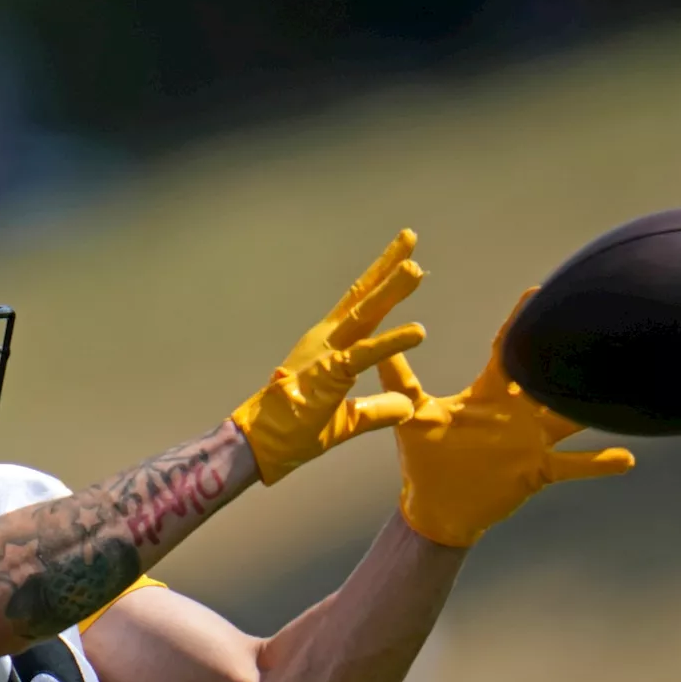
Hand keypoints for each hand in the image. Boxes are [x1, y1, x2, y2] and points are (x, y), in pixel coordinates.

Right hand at [232, 229, 426, 484]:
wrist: (260, 444)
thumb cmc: (293, 430)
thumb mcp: (347, 422)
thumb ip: (377, 410)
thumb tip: (407, 407)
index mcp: (328, 346)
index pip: (361, 307)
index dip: (382, 281)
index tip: (405, 259)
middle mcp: (326, 341)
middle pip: (363, 297)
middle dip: (388, 267)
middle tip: (409, 237)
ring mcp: (327, 354)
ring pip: (364, 315)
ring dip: (390, 291)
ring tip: (415, 269)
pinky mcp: (330, 374)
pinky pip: (366, 354)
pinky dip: (393, 341)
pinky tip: (420, 331)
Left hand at [379, 288, 636, 546]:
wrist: (434, 504)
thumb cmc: (424, 457)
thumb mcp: (412, 415)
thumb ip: (398, 381)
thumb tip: (374, 345)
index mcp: (488, 395)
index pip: (508, 351)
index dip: (520, 323)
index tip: (534, 292)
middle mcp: (516, 412)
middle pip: (545, 376)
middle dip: (563, 355)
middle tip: (588, 327)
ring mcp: (530, 440)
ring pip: (569, 416)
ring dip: (591, 405)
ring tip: (616, 388)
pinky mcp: (537, 470)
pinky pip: (574, 465)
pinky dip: (598, 462)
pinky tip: (626, 457)